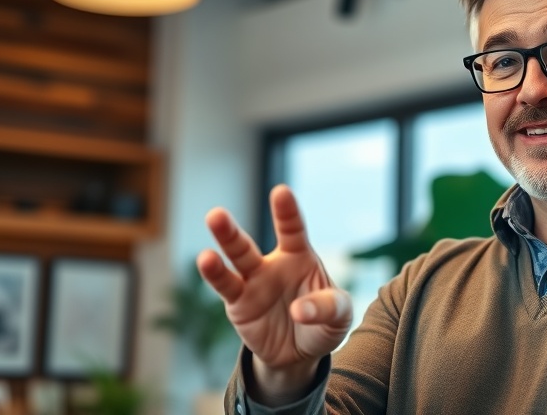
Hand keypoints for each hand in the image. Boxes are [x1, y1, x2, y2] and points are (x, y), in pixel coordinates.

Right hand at [197, 184, 351, 401]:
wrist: (302, 354)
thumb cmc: (323, 323)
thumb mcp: (339, 316)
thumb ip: (328, 307)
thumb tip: (298, 311)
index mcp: (299, 257)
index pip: (293, 230)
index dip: (287, 212)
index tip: (281, 192)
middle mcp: (271, 264)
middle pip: (248, 244)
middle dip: (230, 230)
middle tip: (216, 214)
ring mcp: (251, 282)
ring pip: (233, 259)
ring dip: (221, 244)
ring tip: (208, 230)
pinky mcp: (238, 304)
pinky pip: (226, 287)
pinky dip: (216, 275)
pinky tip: (207, 260)